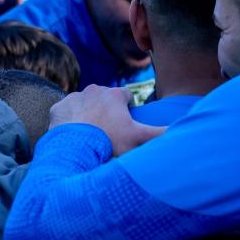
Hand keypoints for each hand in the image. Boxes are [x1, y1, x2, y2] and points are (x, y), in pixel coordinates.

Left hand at [49, 85, 164, 155]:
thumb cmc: (109, 143)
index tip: (125, 126)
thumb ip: (160, 133)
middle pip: (104, 98)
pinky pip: (65, 112)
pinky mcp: (58, 108)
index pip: (126, 96)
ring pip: (84, 104)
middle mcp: (93, 90)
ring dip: (88, 115)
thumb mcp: (138, 139)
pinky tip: (74, 135)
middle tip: (108, 133)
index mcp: (114, 94)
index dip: (128, 110)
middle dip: (107, 112)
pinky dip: (69, 121)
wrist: (74, 149)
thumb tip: (181, 130)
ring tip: (91, 136)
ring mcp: (74, 97)